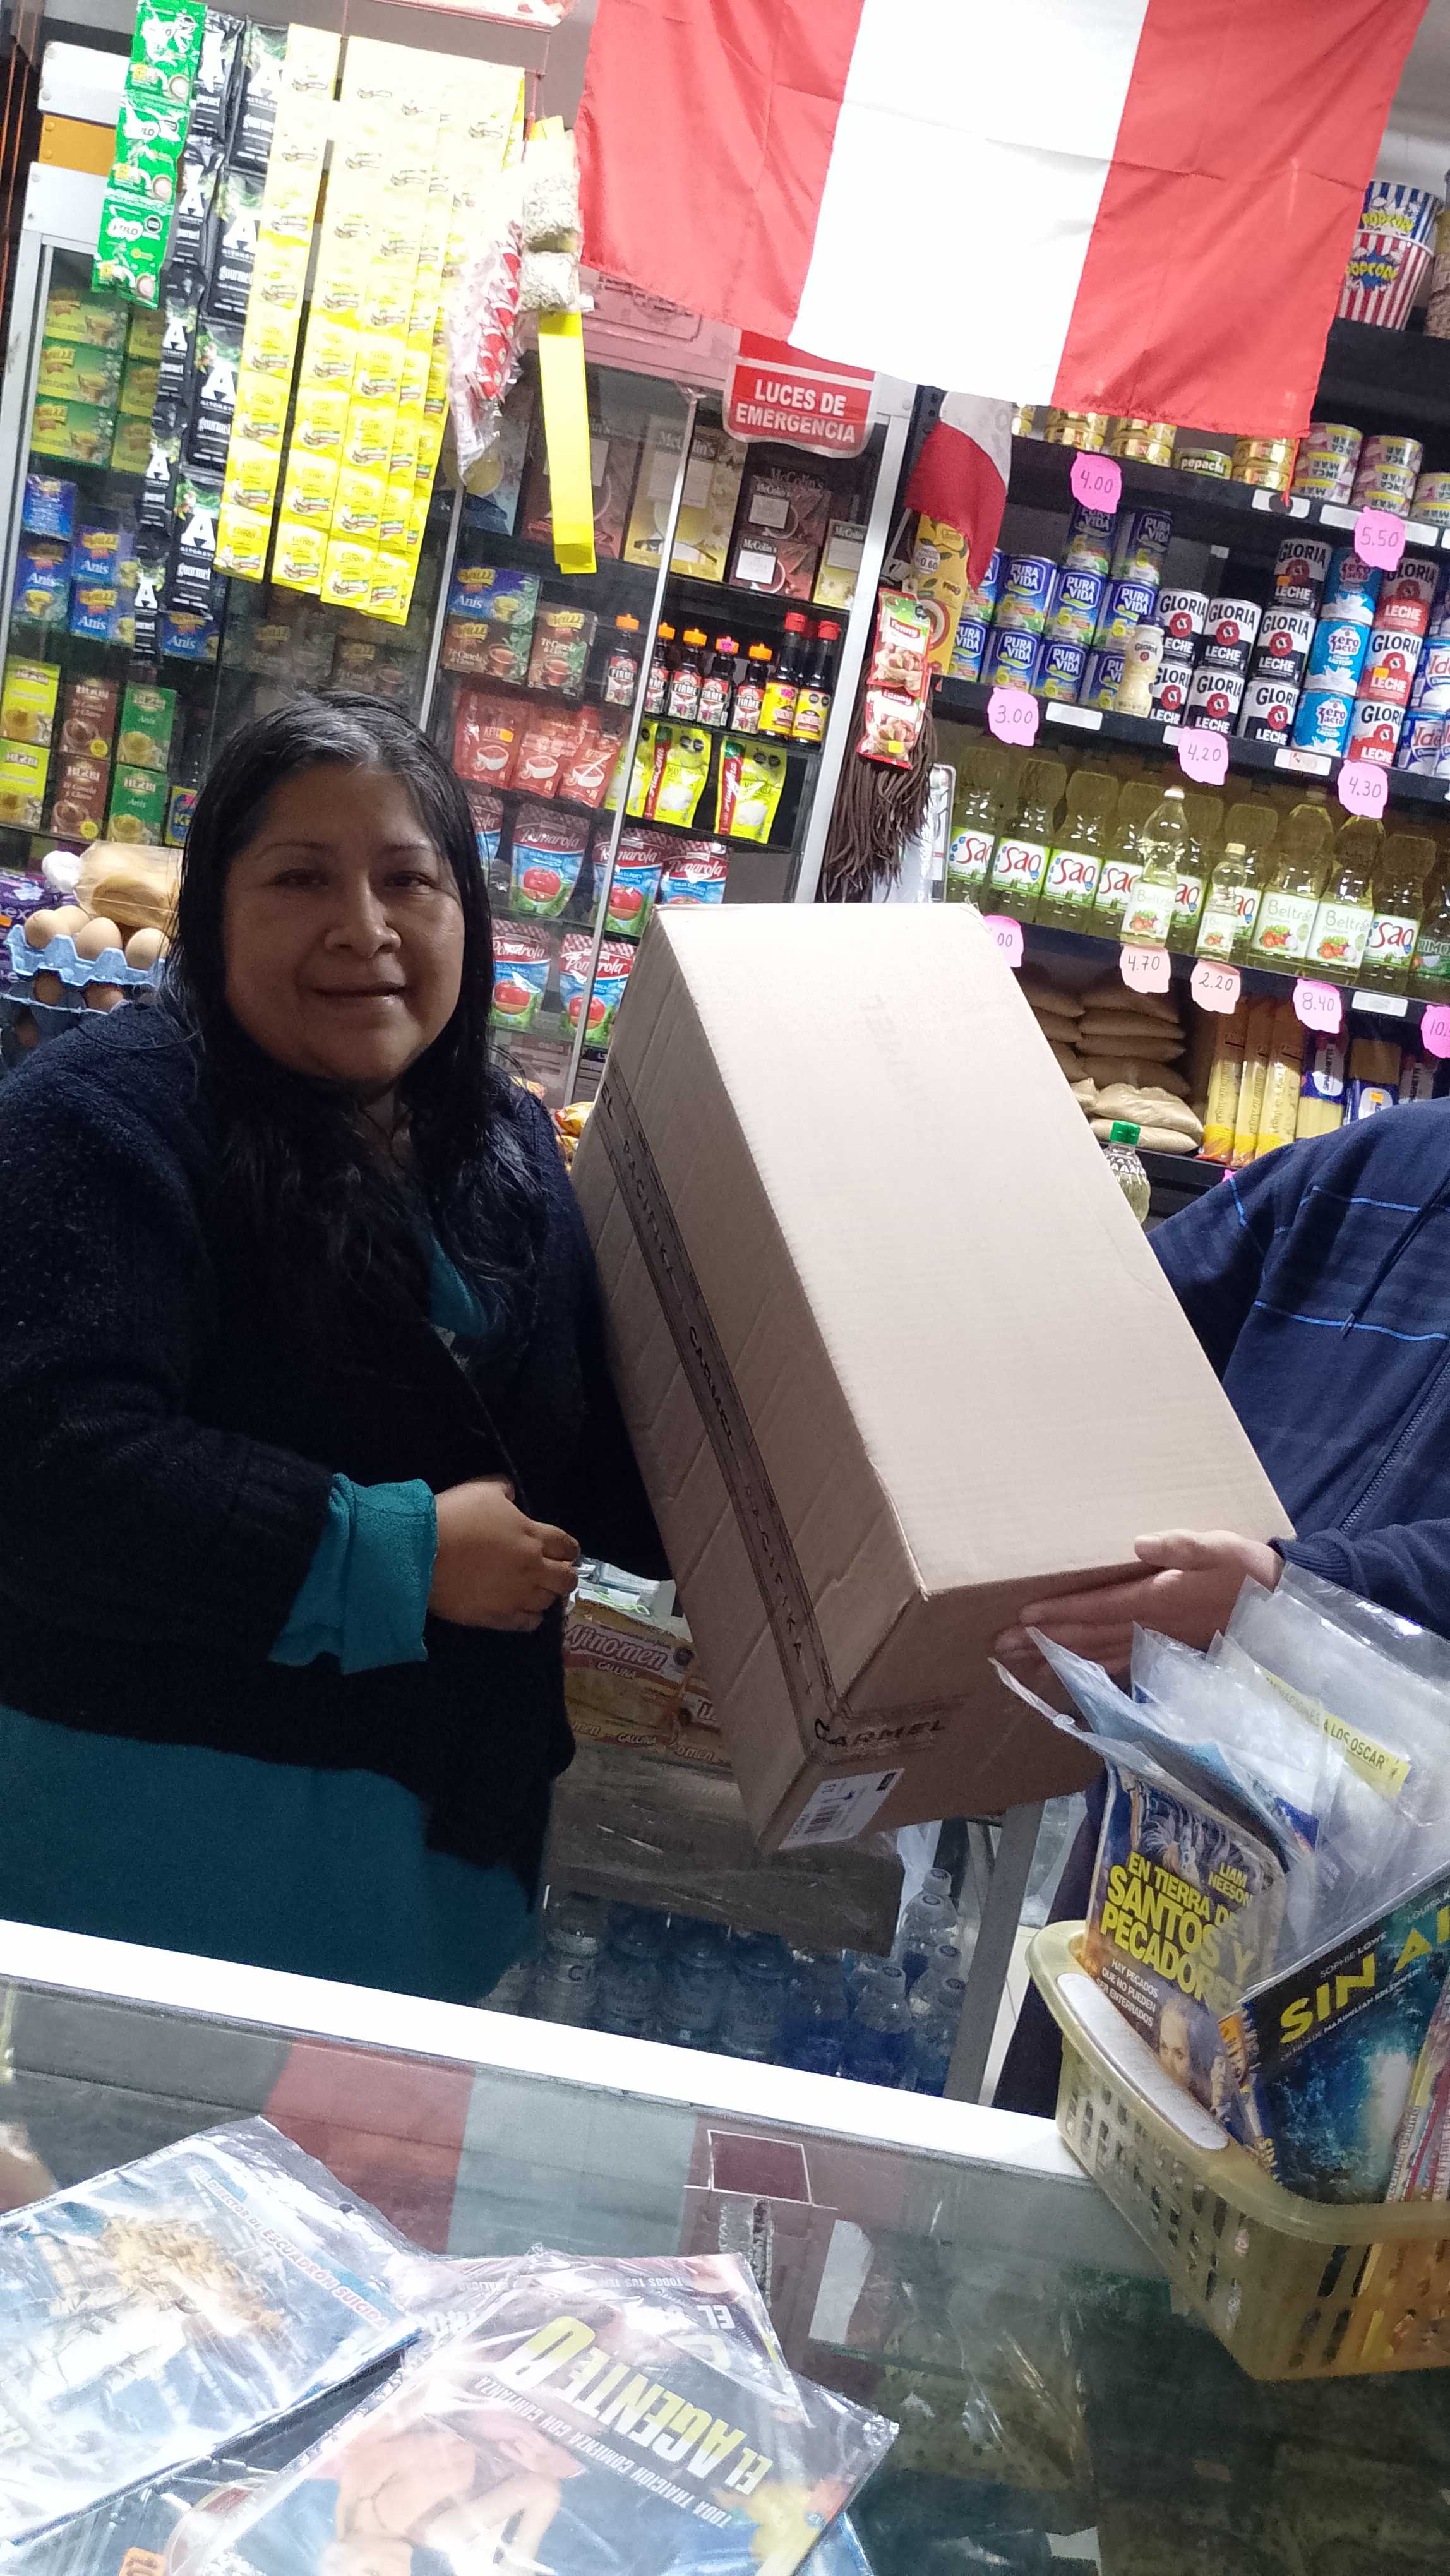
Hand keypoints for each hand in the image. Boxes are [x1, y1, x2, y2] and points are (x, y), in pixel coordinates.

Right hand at [429, 1479, 578, 1631]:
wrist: (422, 1553)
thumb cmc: (454, 1517)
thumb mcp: (482, 1490)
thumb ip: (504, 1490)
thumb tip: (512, 1495)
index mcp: (533, 1536)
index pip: (567, 1546)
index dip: (569, 1549)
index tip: (565, 1552)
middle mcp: (533, 1569)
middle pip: (566, 1579)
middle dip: (565, 1574)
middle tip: (554, 1572)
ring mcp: (517, 1596)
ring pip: (549, 1602)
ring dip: (546, 1595)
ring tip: (536, 1590)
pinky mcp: (499, 1617)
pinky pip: (528, 1623)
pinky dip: (531, 1618)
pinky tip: (524, 1611)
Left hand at [994, 1530, 1282, 1676]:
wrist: (1281, 1607)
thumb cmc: (1248, 1570)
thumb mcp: (1221, 1547)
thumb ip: (1182, 1545)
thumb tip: (1139, 1542)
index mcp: (1156, 1599)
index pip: (1097, 1607)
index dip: (1059, 1613)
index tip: (1023, 1617)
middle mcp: (1149, 1628)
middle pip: (1087, 1637)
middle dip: (1043, 1641)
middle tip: (1001, 1646)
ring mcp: (1156, 1645)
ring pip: (1097, 1655)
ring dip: (1058, 1659)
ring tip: (1021, 1663)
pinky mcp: (1166, 1654)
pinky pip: (1118, 1665)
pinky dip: (1089, 1670)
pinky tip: (1070, 1674)